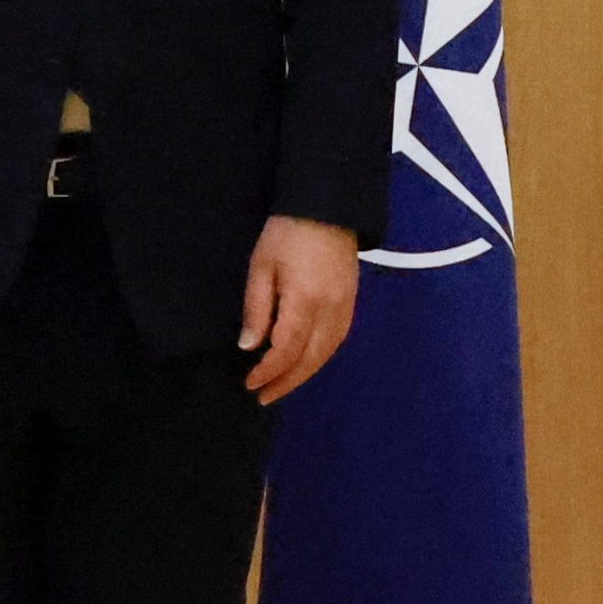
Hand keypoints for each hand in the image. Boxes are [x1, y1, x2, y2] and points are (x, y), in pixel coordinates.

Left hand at [241, 216, 359, 403]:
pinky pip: (337, 341)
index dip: (268, 371)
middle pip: (310, 359)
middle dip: (286, 382)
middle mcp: (331, 310)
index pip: (287, 349)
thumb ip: (257, 308)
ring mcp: (346, 308)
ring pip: (326, 354)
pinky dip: (319, 359)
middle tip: (264, 397)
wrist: (328, 207)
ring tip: (281, 386)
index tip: (250, 383)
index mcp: (305, 300)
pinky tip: (305, 364)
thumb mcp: (261, 266)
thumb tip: (250, 347)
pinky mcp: (352, 303)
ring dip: (304, 375)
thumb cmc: (287, 233)